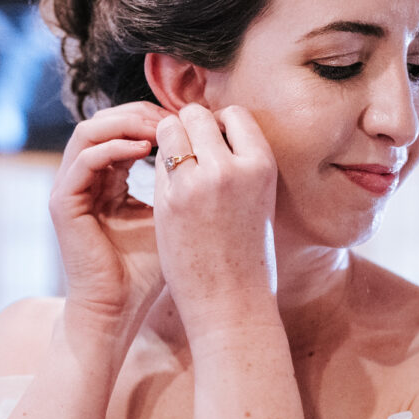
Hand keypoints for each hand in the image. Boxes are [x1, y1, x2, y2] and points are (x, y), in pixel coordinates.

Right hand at [49, 101, 166, 340]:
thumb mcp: (169, 217)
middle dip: (142, 113)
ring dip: (128, 122)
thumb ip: (177, 184)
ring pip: (91, 130)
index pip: (124, 129)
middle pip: (106, 120)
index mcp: (108, 178)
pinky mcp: (63, 202)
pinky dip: (115, 147)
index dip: (156, 118)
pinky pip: (85, 159)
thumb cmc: (147, 271)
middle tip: (176, 116)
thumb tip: (209, 149)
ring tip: (162, 127)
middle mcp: (85, 178)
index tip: (190, 120)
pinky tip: (146, 149)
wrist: (118, 310)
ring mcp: (70, 188)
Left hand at [152, 104, 279, 337]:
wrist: (232, 304)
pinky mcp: (168, 201)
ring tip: (176, 168)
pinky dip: (160, 170)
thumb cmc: (247, 255)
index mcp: (262, 166)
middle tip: (189, 155)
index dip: (220, 125)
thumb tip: (212, 129)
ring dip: (169, 142)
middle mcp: (230, 167)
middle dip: (189, 128)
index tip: (214, 146)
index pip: (234, 115)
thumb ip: (240, 165)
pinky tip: (168, 191)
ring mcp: (197, 183)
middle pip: (196, 115)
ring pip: (169, 130)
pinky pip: (157, 163)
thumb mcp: (260, 200)